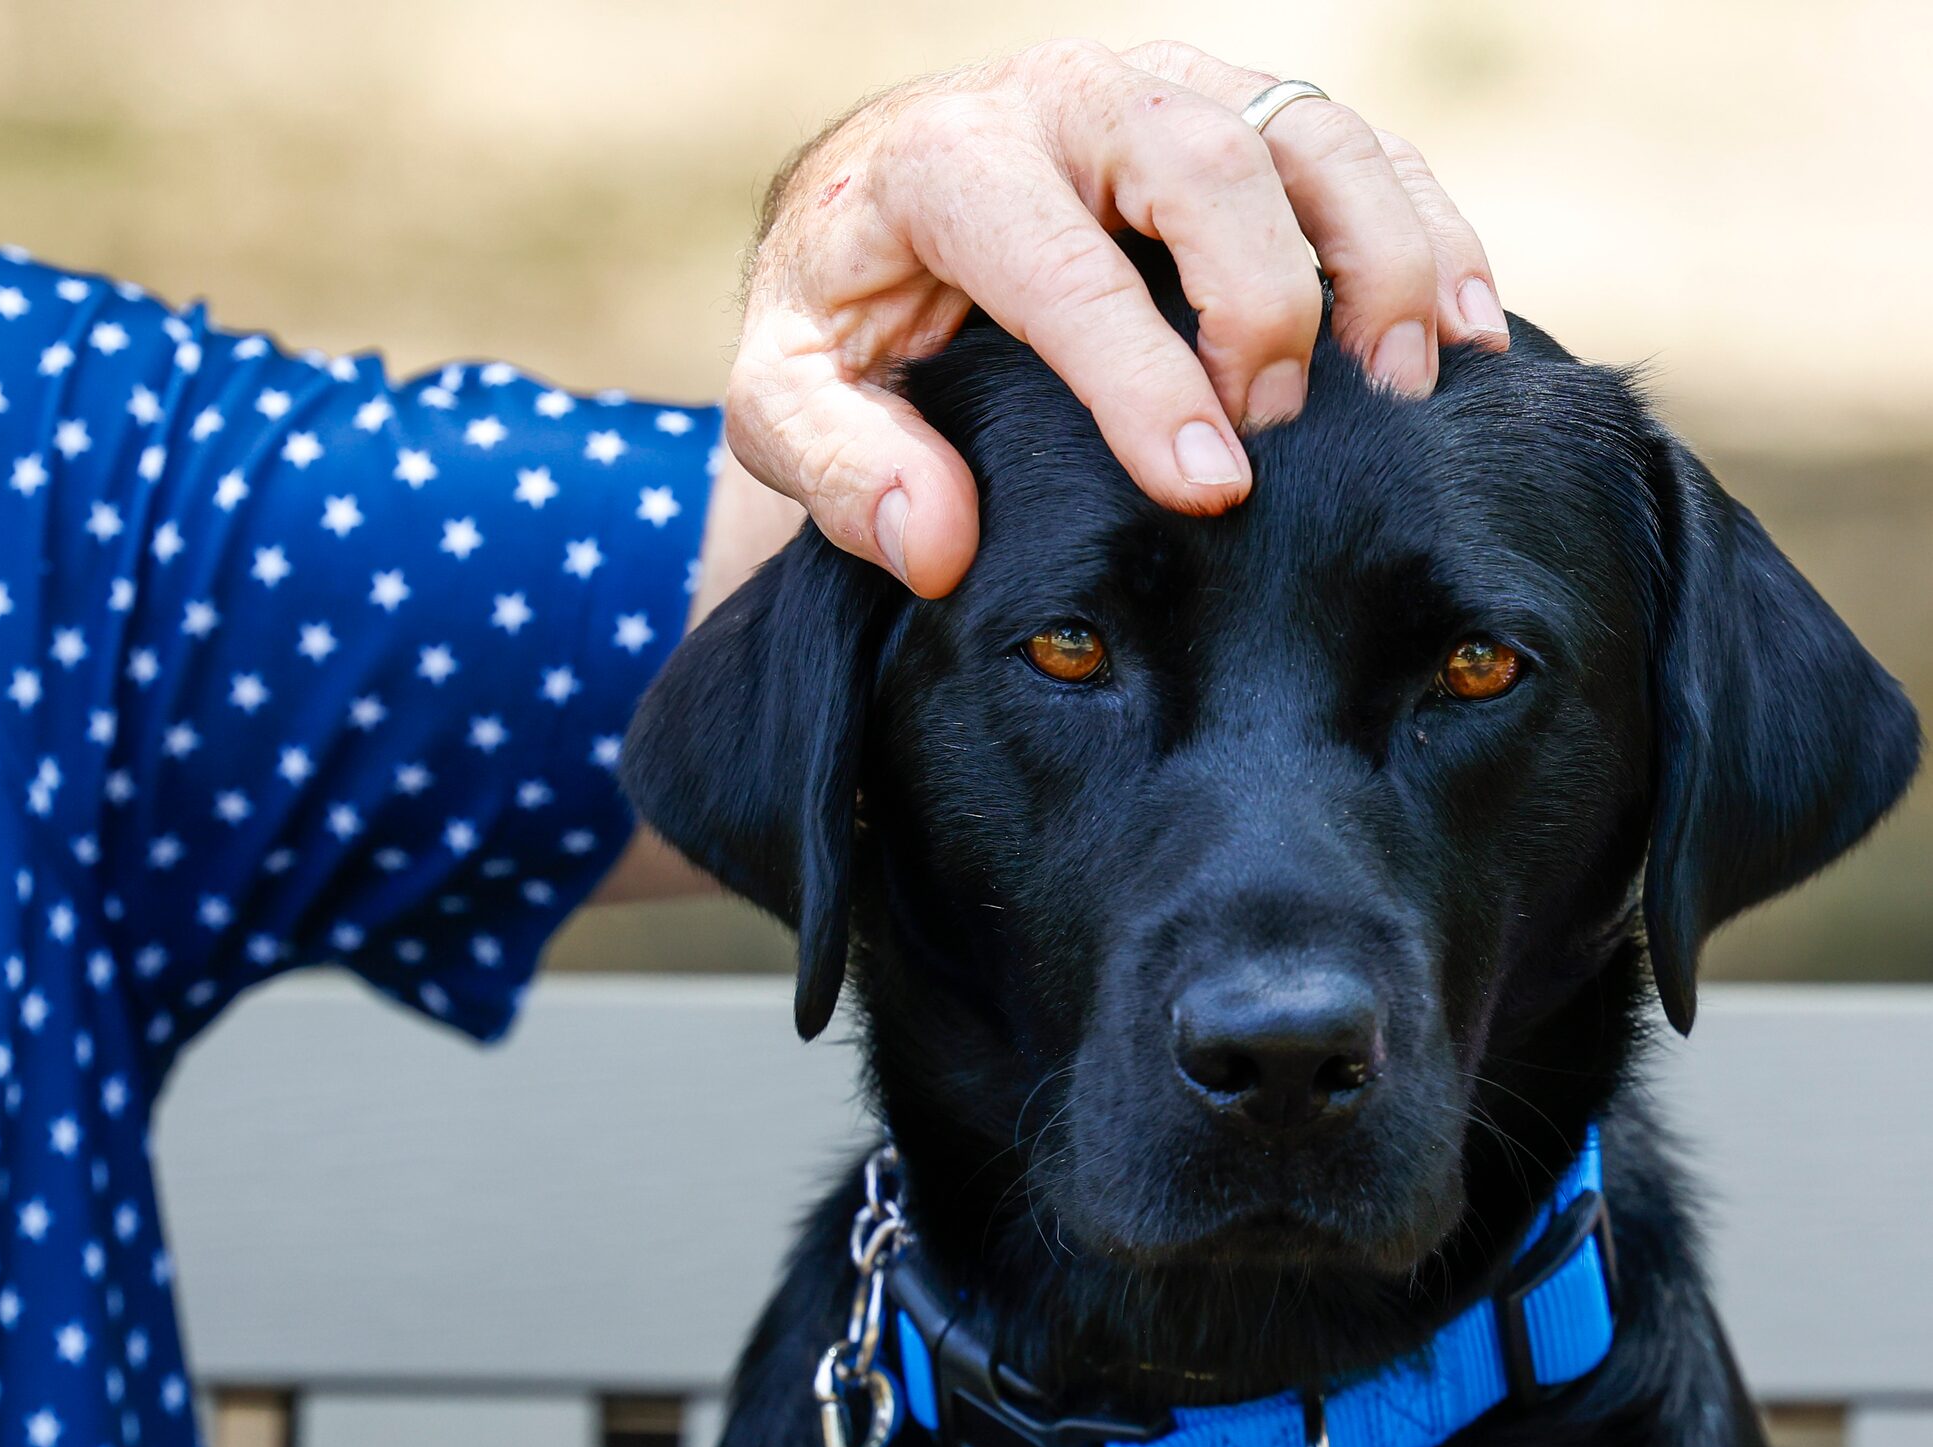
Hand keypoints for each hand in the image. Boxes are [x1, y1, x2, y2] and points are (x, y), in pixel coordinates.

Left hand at [727, 39, 1506, 598]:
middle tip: (1284, 433)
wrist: (883, 214)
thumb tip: (940, 544)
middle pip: (1209, 160)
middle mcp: (1073, 103)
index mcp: (951, 168)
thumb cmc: (849, 321)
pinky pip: (1363, 145)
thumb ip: (843, 468)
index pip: (1064, 265)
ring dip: (1382, 256)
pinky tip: (1465, 333)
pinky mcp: (1244, 113)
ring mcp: (1172, 92)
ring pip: (1310, 133)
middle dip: (1268, 297)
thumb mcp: (792, 399)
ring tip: (1411, 387)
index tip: (1208, 484)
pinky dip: (1429, 228)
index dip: (1143, 378)